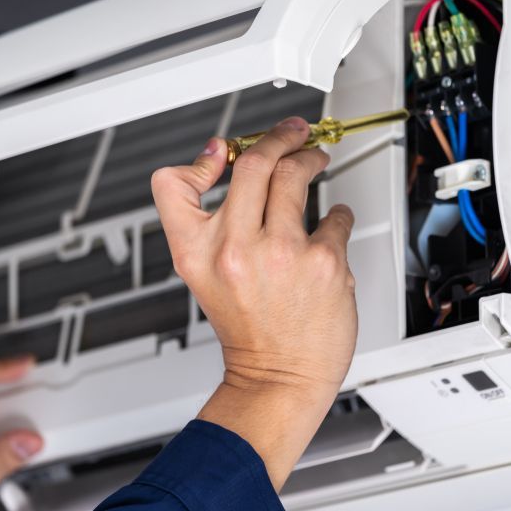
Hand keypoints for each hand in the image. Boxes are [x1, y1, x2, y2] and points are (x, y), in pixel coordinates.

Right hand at [151, 117, 356, 488]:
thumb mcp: (202, 275)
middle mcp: (237, 249)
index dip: (199, 159)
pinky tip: (331, 225)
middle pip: (255, 163)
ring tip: (314, 161)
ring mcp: (283, 253)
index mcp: (198, 252)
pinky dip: (337, 214)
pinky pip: (336, 215)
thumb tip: (221, 159)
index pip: (174, 184)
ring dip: (310, 159)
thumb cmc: (247, 328)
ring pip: (297, 175)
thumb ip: (205, 219)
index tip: (225, 150)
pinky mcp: (324, 262)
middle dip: (278, 137)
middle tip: (292, 133)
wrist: (279, 377)